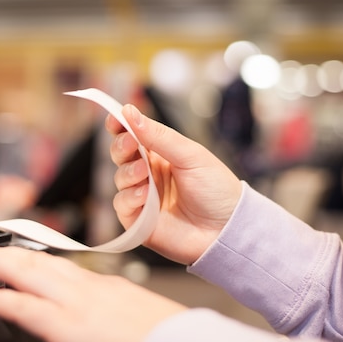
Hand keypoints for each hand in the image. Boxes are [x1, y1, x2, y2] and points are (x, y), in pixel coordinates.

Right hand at [0, 241, 185, 341]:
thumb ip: (59, 333)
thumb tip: (36, 324)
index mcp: (76, 325)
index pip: (22, 306)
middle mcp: (84, 299)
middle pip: (30, 272)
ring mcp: (100, 286)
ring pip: (50, 263)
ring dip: (18, 254)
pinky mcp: (115, 282)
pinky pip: (74, 266)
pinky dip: (49, 260)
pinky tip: (43, 261)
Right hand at [106, 104, 242, 265]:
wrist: (227, 229)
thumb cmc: (216, 190)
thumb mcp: (190, 155)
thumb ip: (159, 136)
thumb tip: (130, 112)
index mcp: (161, 154)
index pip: (133, 135)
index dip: (121, 125)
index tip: (115, 118)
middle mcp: (149, 174)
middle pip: (120, 154)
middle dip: (121, 146)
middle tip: (131, 143)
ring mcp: (142, 197)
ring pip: (119, 178)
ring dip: (128, 172)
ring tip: (144, 172)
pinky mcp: (138, 221)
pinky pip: (122, 204)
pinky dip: (130, 197)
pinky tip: (146, 195)